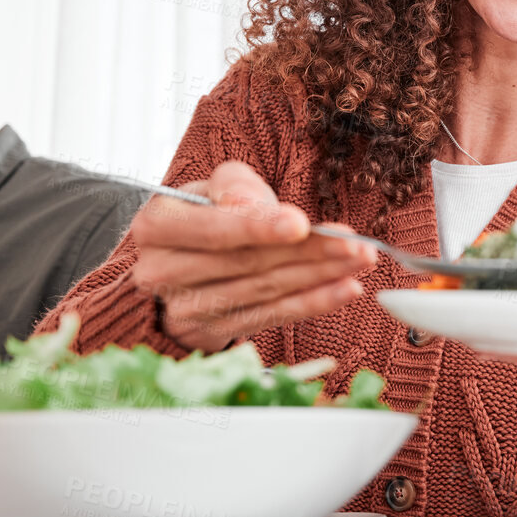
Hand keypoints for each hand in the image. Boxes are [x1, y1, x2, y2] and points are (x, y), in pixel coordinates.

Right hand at [129, 161, 377, 350]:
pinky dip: (314, 303)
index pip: (212, 229)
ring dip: (320, 276)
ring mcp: (185, 307)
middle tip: (355, 243)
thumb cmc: (211, 212)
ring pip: (264, 290)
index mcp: (156, 225)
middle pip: (246, 262)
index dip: (258, 227)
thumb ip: (235, 186)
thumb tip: (247, 203)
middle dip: (308, 251)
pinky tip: (346, 289)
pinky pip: (271, 316)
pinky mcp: (212, 330)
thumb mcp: (218, 186)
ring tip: (360, 261)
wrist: (189, 256)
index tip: (301, 223)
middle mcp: (161, 270)